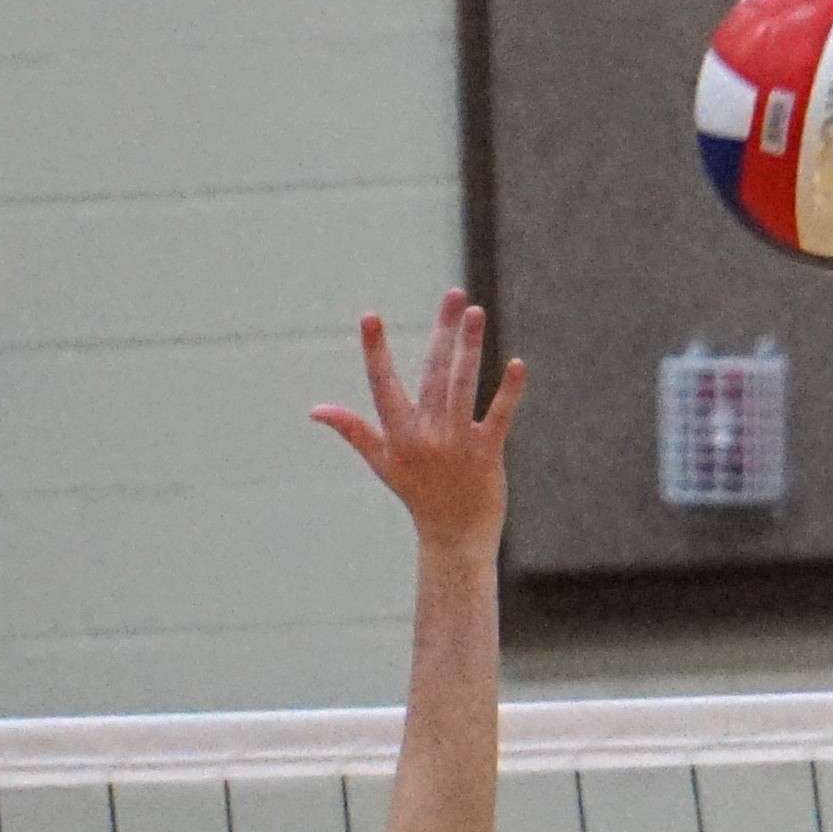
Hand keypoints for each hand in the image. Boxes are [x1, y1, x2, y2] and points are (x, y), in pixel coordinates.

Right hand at [309, 289, 527, 550]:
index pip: (382, 384)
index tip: (369, 317)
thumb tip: (316, 410)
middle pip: (432, 373)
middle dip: (442, 331)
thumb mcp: (382, 462)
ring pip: (462, 386)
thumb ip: (353, 430)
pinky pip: (498, 417)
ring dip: (469, 347)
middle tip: (453, 294)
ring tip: (475, 311)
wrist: (454, 537)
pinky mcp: (487, 453)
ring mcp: (456, 443)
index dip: (375, 351)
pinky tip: (516, 364)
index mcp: (398, 434)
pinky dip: (508, 392)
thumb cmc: (418, 495)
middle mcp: (426, 435)